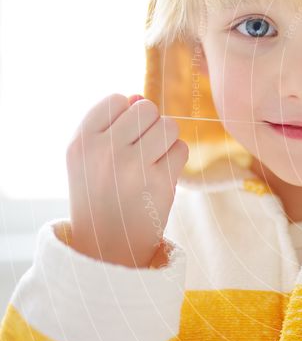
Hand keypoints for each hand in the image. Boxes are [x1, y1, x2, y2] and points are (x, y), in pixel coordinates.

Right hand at [66, 93, 188, 267]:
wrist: (106, 244)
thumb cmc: (99, 191)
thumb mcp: (89, 157)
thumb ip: (110, 123)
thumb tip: (138, 95)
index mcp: (81, 142)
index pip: (117, 99)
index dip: (126, 115)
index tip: (120, 139)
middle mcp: (104, 152)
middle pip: (147, 108)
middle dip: (150, 124)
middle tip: (140, 149)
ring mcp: (133, 167)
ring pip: (169, 125)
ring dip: (166, 139)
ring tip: (151, 159)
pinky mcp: (159, 183)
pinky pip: (181, 149)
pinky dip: (175, 159)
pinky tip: (160, 175)